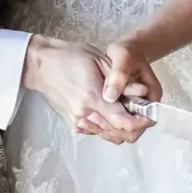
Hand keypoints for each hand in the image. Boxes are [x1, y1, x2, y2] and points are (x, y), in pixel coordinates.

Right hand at [22, 36, 151, 144]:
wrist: (42, 65)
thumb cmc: (70, 57)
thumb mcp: (100, 61)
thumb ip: (121, 81)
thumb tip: (142, 93)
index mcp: (93, 97)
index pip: (124, 122)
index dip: (141, 121)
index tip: (149, 115)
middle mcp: (85, 114)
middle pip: (118, 133)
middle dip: (134, 126)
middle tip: (140, 112)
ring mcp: (77, 121)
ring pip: (107, 135)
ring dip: (120, 128)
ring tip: (126, 111)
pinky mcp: (72, 123)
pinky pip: (95, 132)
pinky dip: (106, 127)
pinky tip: (109, 113)